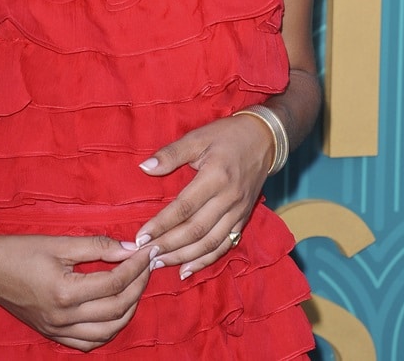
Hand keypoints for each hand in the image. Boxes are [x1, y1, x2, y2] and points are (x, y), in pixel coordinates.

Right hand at [0, 233, 151, 351]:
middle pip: (116, 308)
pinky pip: (88, 343)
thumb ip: (96, 246)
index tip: (147, 251)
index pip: (114, 282)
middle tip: (146, 266)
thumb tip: (128, 248)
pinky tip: (114, 312)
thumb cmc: (20, 251)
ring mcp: (58, 330)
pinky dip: (108, 331)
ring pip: (107, 332)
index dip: (136, 267)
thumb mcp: (59, 242)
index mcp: (65, 291)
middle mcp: (63, 317)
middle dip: (138, 286)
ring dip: (128, 311)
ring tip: (135, 287)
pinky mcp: (53, 334)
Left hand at [134, 115, 272, 278]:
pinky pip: (224, 246)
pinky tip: (187, 269)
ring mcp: (238, 212)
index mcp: (215, 177)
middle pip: (196, 231)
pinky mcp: (243, 219)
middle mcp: (228, 199)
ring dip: (183, 257)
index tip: (141, 237)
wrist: (263, 139)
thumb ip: (171, 154)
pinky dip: (205, 260)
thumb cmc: (226, 135)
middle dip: (168, 246)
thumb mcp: (197, 137)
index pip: (184, 208)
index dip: (161, 225)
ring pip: (209, 243)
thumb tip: (145, 167)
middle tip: (145, 255)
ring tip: (159, 264)